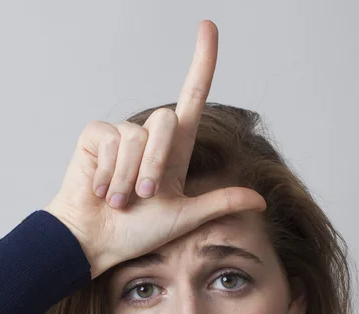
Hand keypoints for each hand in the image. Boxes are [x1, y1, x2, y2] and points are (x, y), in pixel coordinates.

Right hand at [43, 20, 265, 279]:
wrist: (99, 241)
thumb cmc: (138, 232)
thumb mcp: (185, 216)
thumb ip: (219, 203)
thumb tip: (262, 201)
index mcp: (174, 152)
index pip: (192, 99)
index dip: (202, 64)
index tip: (208, 27)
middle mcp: (149, 137)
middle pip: (166, 121)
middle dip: (155, 164)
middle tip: (143, 197)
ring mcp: (121, 135)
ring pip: (137, 136)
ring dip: (129, 177)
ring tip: (119, 200)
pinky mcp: (96, 135)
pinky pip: (110, 141)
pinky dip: (108, 172)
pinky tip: (100, 188)